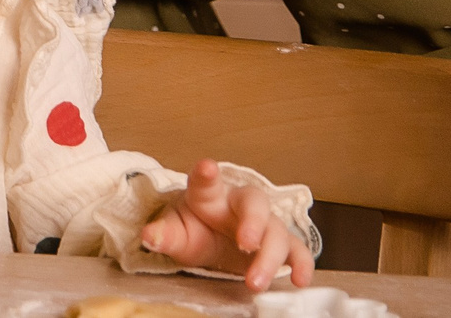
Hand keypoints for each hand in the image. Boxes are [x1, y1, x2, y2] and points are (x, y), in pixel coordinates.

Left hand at [137, 159, 314, 291]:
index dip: (207, 174)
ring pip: (276, 232)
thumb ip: (164, 234)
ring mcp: (263, 223)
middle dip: (253, 222)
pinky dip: (301, 265)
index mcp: (209, 194)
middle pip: (254, 203)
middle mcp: (239, 204)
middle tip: (247, 242)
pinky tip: (299, 280)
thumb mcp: (176, 232)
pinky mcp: (278, 244)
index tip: (207, 168)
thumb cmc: (195, 228)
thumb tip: (149, 237)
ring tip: (255, 281)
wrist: (210, 239)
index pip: (206, 181)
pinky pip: (296, 251)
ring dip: (269, 257)